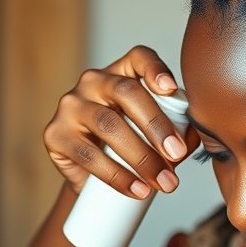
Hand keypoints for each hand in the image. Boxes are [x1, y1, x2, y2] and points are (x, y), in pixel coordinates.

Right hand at [44, 46, 199, 194]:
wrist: (88, 171)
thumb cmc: (129, 143)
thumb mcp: (153, 132)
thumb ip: (176, 130)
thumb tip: (190, 140)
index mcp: (122, 72)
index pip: (139, 58)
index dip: (156, 69)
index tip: (172, 89)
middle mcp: (94, 81)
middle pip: (127, 93)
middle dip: (156, 124)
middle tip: (177, 154)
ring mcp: (71, 106)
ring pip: (109, 125)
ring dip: (141, 156)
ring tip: (163, 181)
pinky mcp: (55, 134)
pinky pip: (88, 155)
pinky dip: (117, 176)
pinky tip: (137, 188)